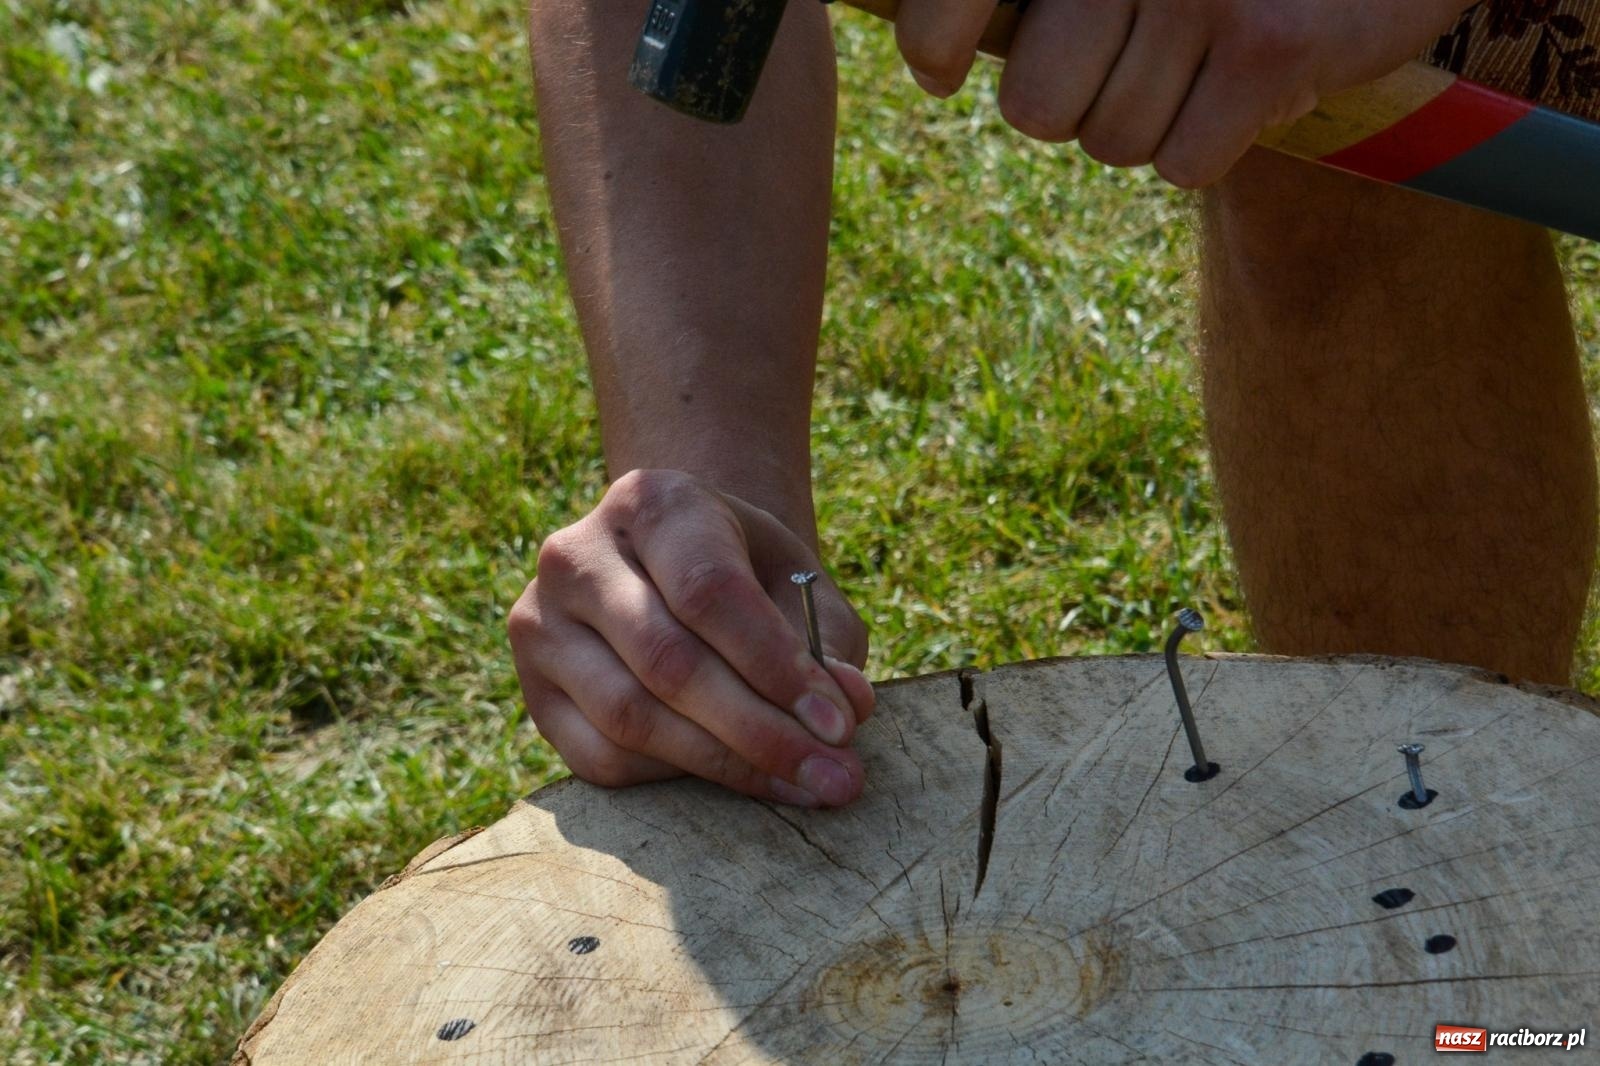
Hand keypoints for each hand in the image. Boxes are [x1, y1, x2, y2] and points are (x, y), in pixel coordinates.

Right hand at [508, 469, 875, 806]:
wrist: (668, 566)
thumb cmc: (745, 573)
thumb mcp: (795, 580)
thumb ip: (825, 639)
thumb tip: (846, 709)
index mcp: (651, 503)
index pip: (709, 592)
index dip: (775, 665)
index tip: (840, 724)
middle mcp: (577, 555)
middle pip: (668, 661)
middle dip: (760, 731)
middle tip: (834, 775)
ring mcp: (540, 623)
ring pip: (631, 717)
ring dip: (725, 764)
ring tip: (802, 785)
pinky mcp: (533, 690)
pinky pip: (602, 757)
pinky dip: (675, 778)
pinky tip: (733, 777)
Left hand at [895, 0, 1475, 186]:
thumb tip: (934, 53)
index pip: (950, 1)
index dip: (932, 43)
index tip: (938, 67)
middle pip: (1036, 107)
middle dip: (1080, 103)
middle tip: (1134, 59)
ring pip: (1112, 142)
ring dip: (1157, 122)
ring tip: (1205, 58)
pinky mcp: (1265, 47)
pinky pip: (1183, 164)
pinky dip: (1214, 143)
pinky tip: (1249, 83)